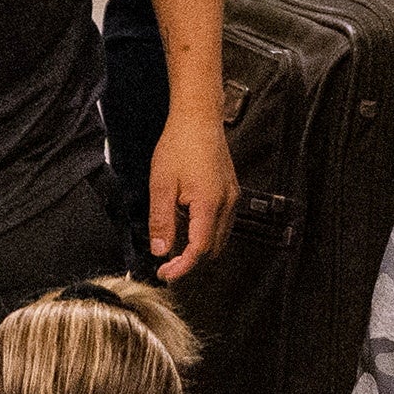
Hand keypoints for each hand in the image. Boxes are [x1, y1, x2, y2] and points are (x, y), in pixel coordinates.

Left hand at [144, 103, 232, 282]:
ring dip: (197, 244)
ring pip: (218, 238)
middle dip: (190, 258)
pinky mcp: (231, 193)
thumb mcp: (161, 185)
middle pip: (212, 249)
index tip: (165, 274)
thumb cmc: (180, 145)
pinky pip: (221, 223)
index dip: (182, 267)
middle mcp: (227, 205)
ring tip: (173, 234)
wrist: (198, 118)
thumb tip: (160, 250)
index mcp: (210, 205)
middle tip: (165, 259)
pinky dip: (204, 230)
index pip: (199, 250)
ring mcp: (232, 198)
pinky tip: (186, 219)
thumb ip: (161, 221)